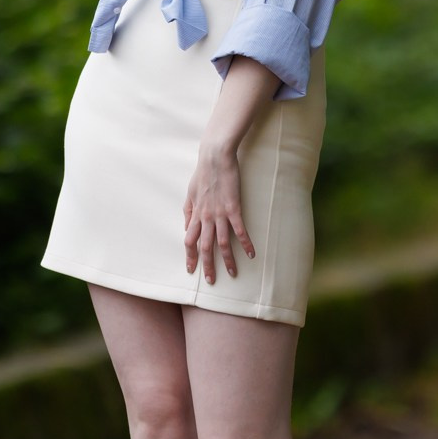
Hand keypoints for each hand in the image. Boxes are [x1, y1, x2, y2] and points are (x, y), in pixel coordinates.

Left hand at [182, 145, 253, 283]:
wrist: (214, 158)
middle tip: (211, 281)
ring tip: (233, 273)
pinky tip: (251, 254)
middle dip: (207, 266)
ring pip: (222, 243)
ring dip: (227, 260)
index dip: (189, 257)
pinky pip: (240, 230)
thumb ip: (188, 211)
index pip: (189, 241)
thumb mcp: (189, 193)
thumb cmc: (202, 173)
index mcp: (194, 214)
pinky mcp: (234, 208)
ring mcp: (220, 214)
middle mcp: (205, 217)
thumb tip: (186, 226)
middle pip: (204, 247)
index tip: (191, 269)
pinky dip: (246, 244)